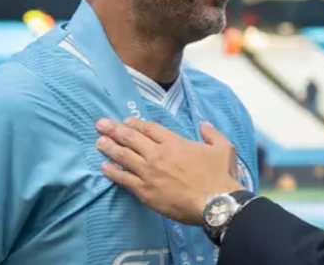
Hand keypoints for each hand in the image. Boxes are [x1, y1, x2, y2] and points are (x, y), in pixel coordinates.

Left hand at [95, 118, 243, 224]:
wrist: (214, 202)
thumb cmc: (219, 175)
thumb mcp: (224, 148)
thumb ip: (212, 134)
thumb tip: (204, 125)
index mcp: (174, 142)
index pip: (150, 129)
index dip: (137, 124)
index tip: (127, 121)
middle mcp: (158, 154)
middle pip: (131, 138)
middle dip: (115, 130)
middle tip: (101, 124)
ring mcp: (149, 173)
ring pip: (124, 156)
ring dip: (110, 147)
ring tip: (98, 141)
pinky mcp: (145, 191)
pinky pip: (124, 179)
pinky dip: (113, 172)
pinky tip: (104, 167)